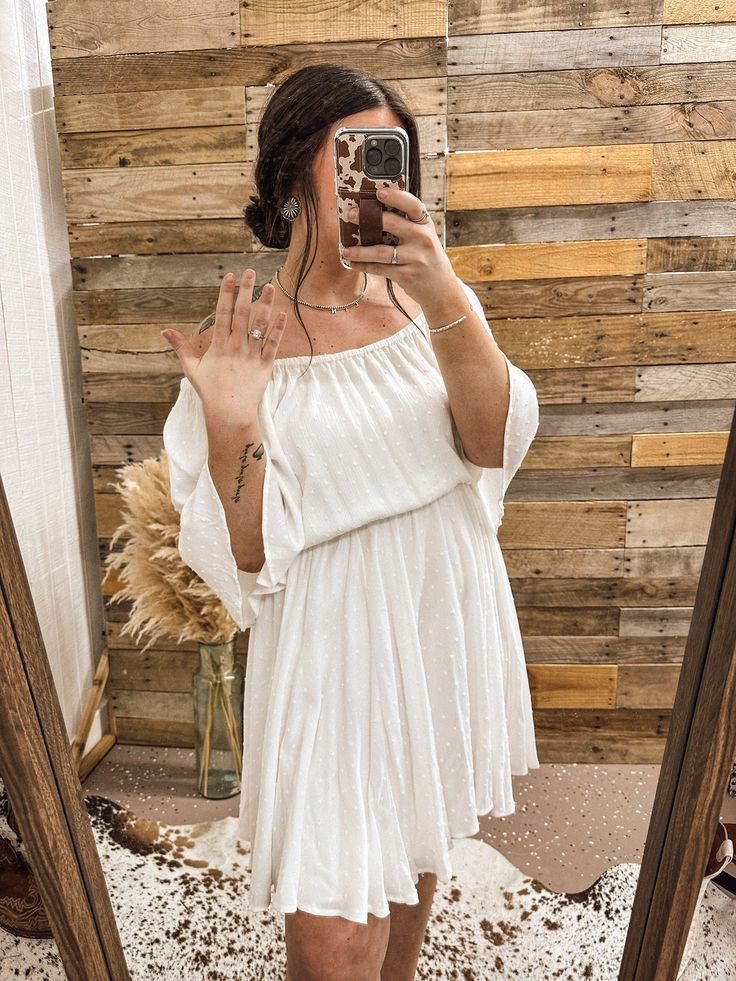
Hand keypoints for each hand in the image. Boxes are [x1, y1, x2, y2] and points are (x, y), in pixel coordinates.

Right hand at [160, 268, 286, 422]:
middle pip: (242, 313)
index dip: (226, 293)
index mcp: (219, 344)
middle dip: (245, 290)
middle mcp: (236, 346)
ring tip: (270, 286)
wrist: (229, 412)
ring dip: (266, 304)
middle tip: (249, 272)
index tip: (229, 276)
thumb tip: (165, 330)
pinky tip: (283, 313)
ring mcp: (252, 354)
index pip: (223, 312)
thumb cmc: (210, 391)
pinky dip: (278, 329)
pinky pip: (273, 343)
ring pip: (260, 325)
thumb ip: (181, 347)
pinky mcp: (265, 365)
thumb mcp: (192, 368)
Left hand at [342, 185, 456, 305]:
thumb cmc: (427, 258)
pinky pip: (380, 269)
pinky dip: (364, 266)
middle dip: (368, 218)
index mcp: (426, 225)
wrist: (442, 290)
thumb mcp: (424, 238)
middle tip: (351, 215)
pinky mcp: (406, 275)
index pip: (413, 205)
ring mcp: (415, 258)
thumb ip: (407, 226)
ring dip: (360, 251)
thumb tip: (373, 215)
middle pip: (393, 224)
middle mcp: (423, 239)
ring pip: (382, 251)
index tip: (378, 192)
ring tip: (346, 249)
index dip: (396, 197)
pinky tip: (353, 263)